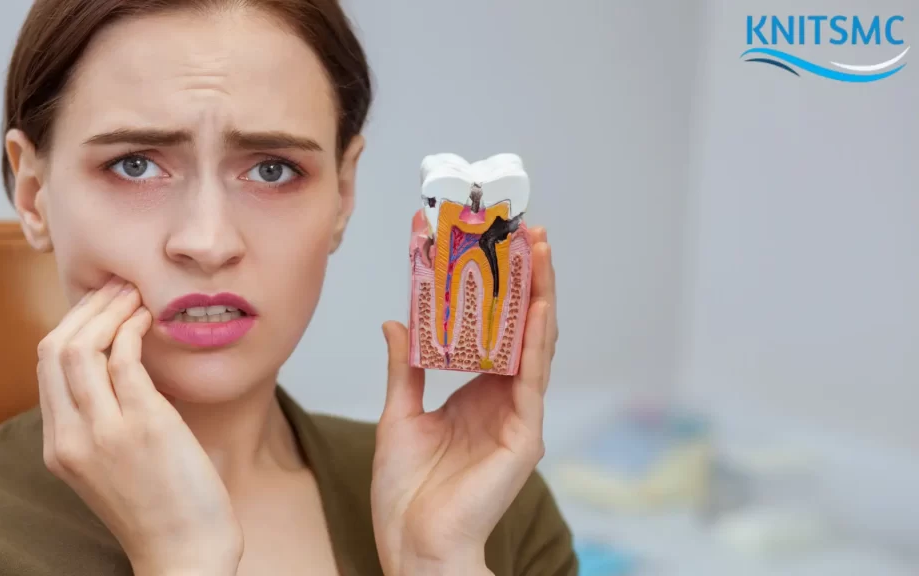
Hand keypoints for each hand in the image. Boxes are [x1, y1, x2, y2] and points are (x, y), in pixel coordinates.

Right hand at [37, 277, 241, 575]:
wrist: (184, 552)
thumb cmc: (160, 507)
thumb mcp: (111, 466)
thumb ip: (104, 422)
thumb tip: (121, 365)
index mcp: (60, 447)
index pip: (45, 367)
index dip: (70, 326)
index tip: (97, 305)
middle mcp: (72, 437)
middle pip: (53, 350)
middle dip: (85, 309)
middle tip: (116, 287)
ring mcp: (105, 432)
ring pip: (82, 348)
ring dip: (110, 311)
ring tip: (135, 294)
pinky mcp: (145, 426)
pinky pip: (125, 360)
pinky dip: (133, 330)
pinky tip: (149, 320)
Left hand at [372, 227, 557, 574]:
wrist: (414, 544)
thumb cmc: (407, 493)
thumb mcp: (399, 415)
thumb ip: (404, 368)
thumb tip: (397, 321)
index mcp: (478, 393)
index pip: (490, 327)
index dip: (488, 286)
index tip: (479, 243)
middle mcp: (504, 398)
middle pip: (519, 326)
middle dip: (523, 277)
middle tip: (522, 229)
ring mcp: (518, 414)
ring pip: (534, 342)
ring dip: (538, 292)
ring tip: (537, 247)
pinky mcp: (525, 433)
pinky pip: (533, 377)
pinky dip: (538, 337)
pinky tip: (538, 302)